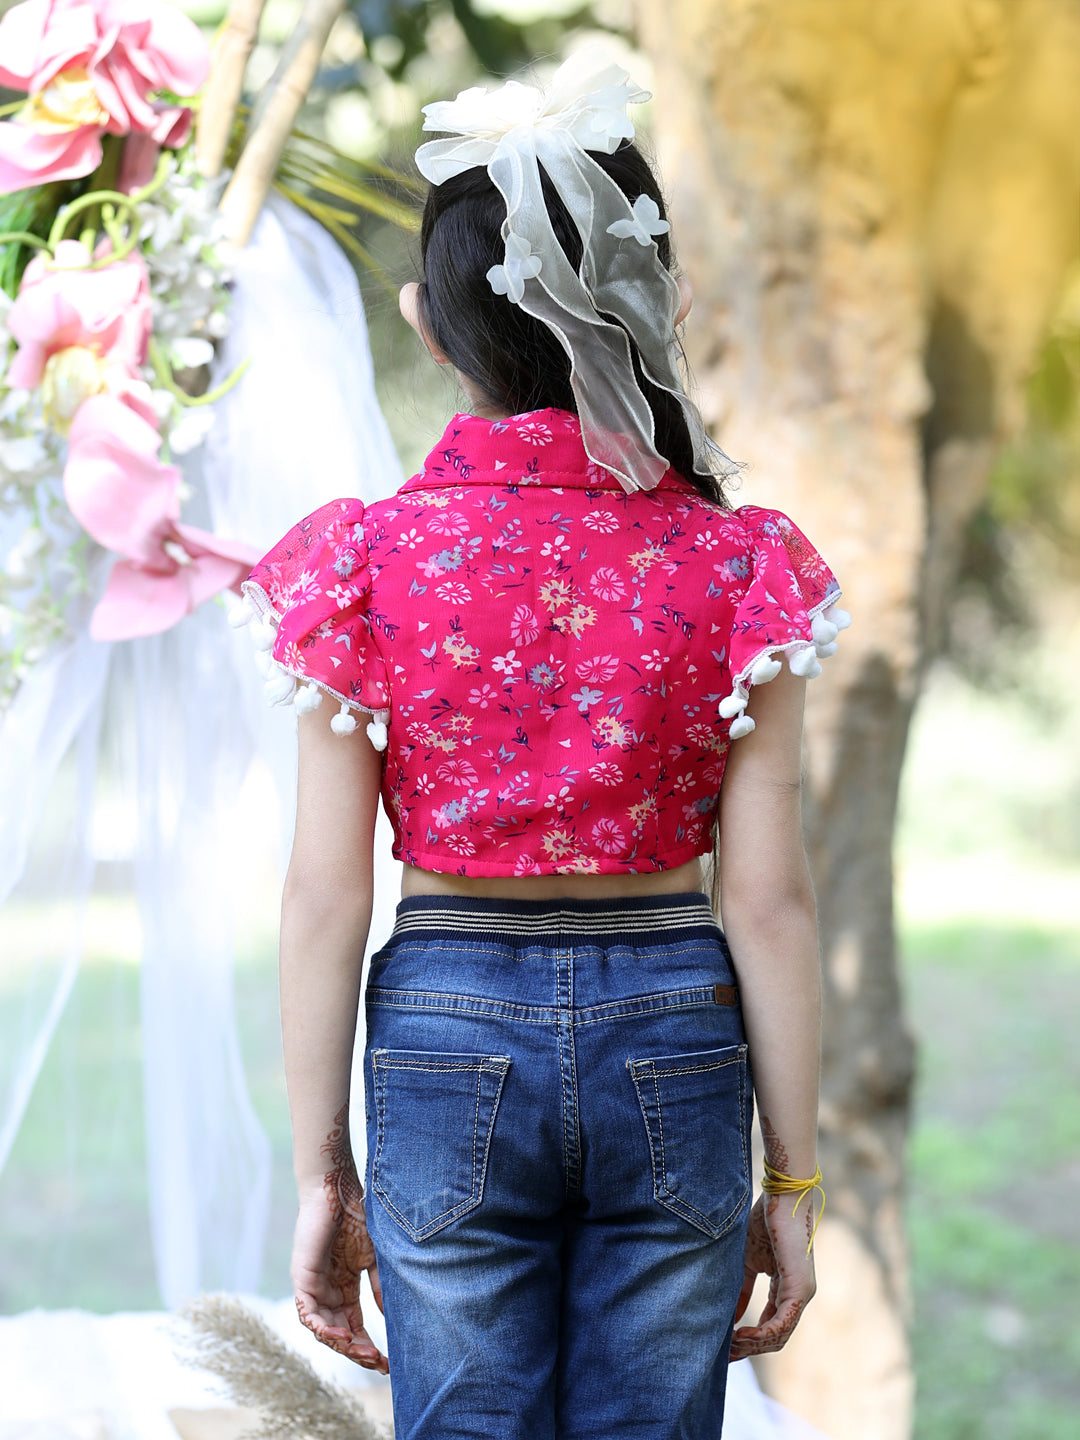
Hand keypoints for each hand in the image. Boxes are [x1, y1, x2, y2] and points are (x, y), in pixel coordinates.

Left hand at [291, 1116, 387, 1373]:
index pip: (354, 1327)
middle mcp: (326, 1292)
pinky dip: (323, 1328)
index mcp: (344, 1288)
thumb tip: (392, 1318)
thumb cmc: (357, 1215)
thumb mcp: (374, 1258)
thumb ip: (380, 1287)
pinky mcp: (303, 1277)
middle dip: (358, 1352)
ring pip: (323, 1329)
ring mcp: (313, 1286)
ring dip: (343, 1345)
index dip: (369, 1347)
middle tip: (378, 1363)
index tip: (388, 1363)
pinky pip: (308, 1313)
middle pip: (339, 1334)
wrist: (338, 1187)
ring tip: (363, 1353)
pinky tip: (341, 1336)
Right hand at [729, 1192, 816, 1359]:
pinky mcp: (800, 1289)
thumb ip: (742, 1289)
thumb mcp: (748, 1261)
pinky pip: (782, 1324)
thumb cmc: (765, 1222)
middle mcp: (799, 1297)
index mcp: (788, 1290)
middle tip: (724, 1355)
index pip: (771, 1327)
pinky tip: (742, 1335)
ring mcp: (803, 1294)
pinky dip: (761, 1334)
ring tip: (729, 1347)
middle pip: (775, 1338)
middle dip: (748, 1349)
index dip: (748, 1340)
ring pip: (779, 1336)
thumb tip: (732, 1317)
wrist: (781, 1198)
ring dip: (753, 1346)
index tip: (725, 1347)